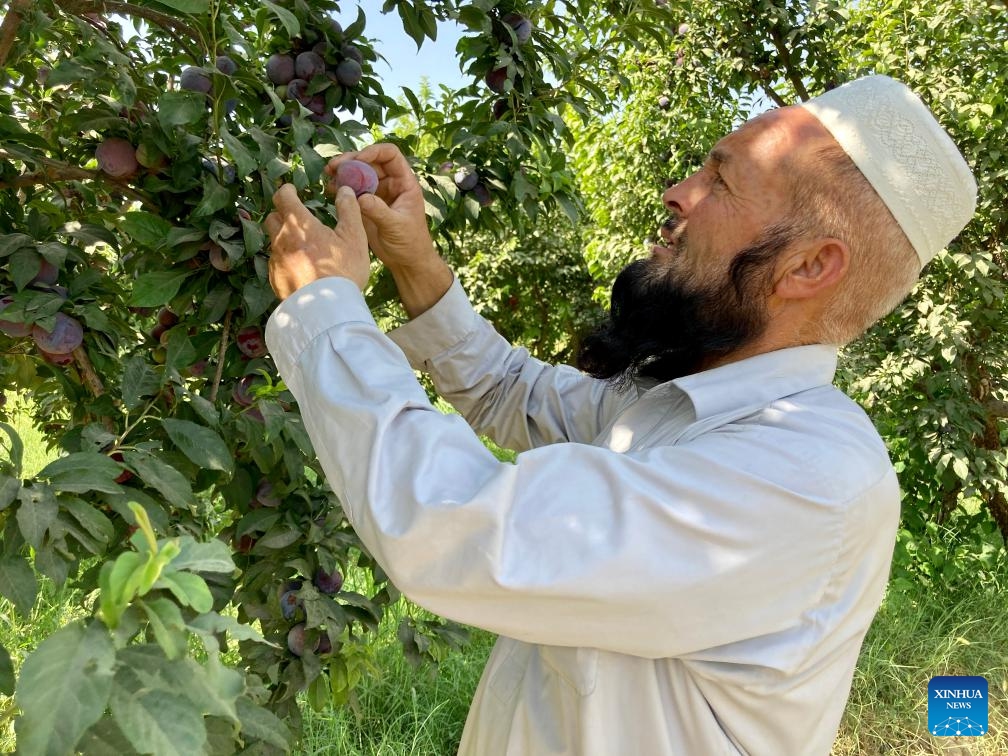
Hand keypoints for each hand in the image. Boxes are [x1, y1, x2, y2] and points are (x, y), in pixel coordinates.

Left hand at [263, 183, 369, 299]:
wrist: (326, 310)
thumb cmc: (343, 271)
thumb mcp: (354, 238)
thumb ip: (349, 210)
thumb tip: (345, 190)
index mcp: (300, 225)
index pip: (283, 197)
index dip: (287, 191)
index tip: (292, 190)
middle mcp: (281, 239)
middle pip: (272, 218)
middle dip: (283, 214)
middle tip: (298, 220)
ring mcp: (276, 260)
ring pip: (275, 242)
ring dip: (285, 239)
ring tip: (304, 249)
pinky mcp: (274, 278)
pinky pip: (277, 263)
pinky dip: (287, 261)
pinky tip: (302, 270)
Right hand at [325, 144, 436, 270]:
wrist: (406, 262)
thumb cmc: (410, 243)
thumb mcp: (396, 226)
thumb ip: (379, 211)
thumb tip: (360, 197)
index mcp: (404, 183)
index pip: (390, 155)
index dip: (374, 152)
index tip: (357, 159)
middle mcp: (390, 183)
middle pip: (369, 162)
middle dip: (351, 161)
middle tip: (333, 166)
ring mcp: (377, 193)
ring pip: (358, 174)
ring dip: (343, 172)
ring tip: (328, 174)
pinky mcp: (365, 204)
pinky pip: (352, 190)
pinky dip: (341, 187)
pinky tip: (330, 189)